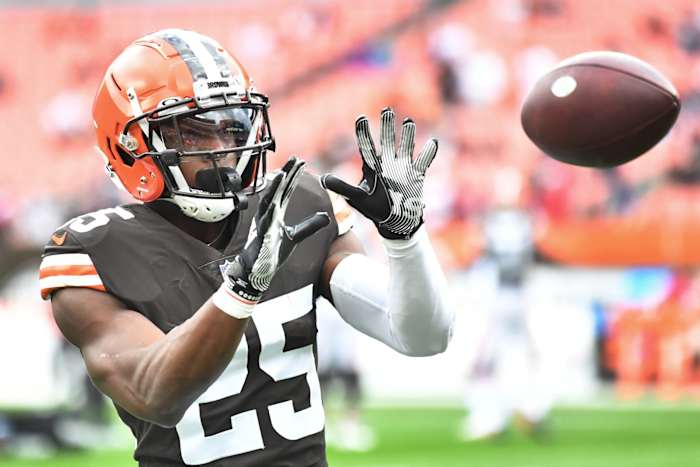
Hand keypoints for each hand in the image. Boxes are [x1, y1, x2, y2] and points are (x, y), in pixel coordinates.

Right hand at [221, 157, 329, 302]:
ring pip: (269, 200)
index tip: (301, 162)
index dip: (293, 176)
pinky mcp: (260, 234)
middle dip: (286, 174)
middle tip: (295, 159)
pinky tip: (274, 202)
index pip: (287, 189)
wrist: (257, 269)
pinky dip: (269, 209)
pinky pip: (264, 219)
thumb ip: (310, 225)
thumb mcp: (296, 236)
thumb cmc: (273, 252)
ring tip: (283, 173)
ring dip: (275, 187)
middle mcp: (269, 213)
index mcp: (276, 211)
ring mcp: (263, 222)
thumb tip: (326, 216)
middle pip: (278, 190)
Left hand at [321, 108, 437, 239]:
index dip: (364, 132)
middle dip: (387, 126)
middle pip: (387, 140)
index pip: (367, 146)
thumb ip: (342, 187)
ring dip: (408, 135)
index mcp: (372, 166)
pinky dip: (429, 153)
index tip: (361, 118)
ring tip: (408, 122)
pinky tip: (432, 142)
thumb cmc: (374, 208)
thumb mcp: (357, 198)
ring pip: (406, 146)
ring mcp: (403, 167)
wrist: (395, 220)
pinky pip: (424, 161)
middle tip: (386, 110)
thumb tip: (323, 179)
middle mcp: (387, 163)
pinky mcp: (416, 175)